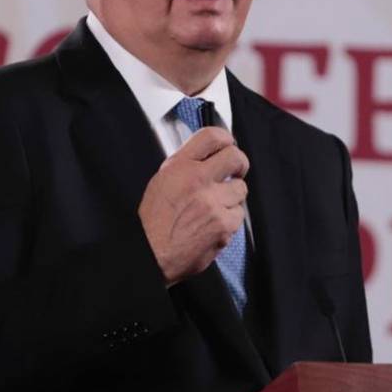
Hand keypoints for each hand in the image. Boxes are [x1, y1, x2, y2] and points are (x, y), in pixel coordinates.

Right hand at [138, 127, 249, 285]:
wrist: (151, 254)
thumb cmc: (153, 222)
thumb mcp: (162, 182)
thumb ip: (185, 166)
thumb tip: (208, 157)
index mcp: (180, 167)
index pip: (211, 137)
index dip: (225, 138)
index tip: (228, 144)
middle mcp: (198, 181)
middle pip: (235, 157)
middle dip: (239, 164)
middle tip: (236, 170)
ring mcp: (213, 203)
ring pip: (240, 189)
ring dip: (231, 197)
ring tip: (214, 206)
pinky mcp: (224, 224)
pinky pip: (238, 214)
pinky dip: (230, 219)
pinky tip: (214, 223)